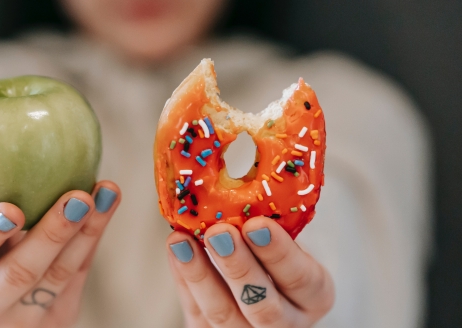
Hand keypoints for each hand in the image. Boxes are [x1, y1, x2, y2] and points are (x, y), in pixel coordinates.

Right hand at [0, 181, 120, 327]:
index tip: (12, 207)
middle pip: (19, 273)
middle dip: (52, 234)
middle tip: (77, 197)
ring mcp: (20, 322)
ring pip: (58, 276)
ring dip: (86, 231)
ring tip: (105, 193)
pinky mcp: (56, 321)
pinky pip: (78, 276)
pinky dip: (93, 237)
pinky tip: (106, 205)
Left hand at [167, 217, 334, 326]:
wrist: (259, 283)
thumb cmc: (274, 252)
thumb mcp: (287, 237)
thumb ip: (272, 221)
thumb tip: (243, 175)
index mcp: (314, 294)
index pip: (303, 280)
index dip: (280, 254)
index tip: (257, 224)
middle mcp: (287, 322)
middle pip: (264, 306)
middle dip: (239, 268)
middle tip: (219, 232)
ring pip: (224, 315)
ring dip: (200, 275)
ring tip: (181, 240)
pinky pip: (197, 314)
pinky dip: (184, 280)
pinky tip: (175, 250)